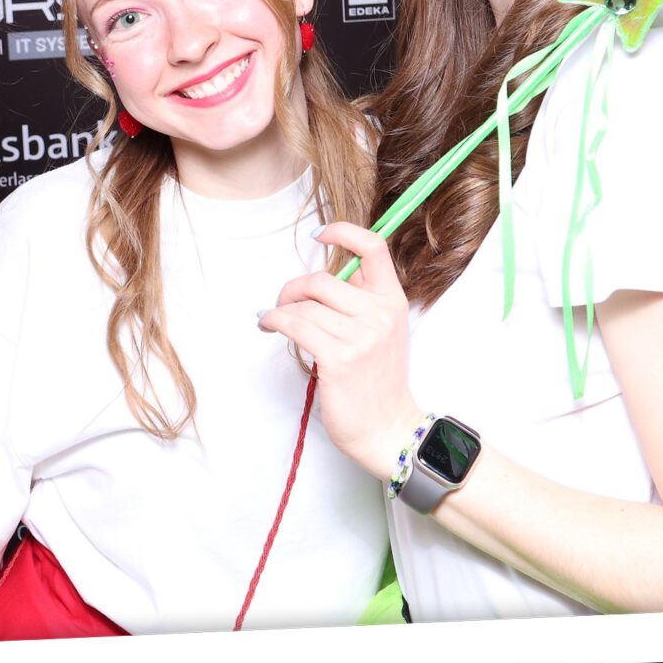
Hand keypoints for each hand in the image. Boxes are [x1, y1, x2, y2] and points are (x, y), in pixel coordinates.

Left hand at [258, 222, 419, 479]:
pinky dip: (274, 322)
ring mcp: (361, 337)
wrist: (387, 429)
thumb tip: (320, 278)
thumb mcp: (383, 332)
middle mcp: (380, 314)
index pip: (374, 247)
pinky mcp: (339, 359)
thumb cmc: (377, 382)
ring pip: (304, 306)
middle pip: (322, 280)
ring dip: (280, 311)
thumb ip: (361, 300)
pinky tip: (268, 326)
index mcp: (393, 301)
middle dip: (293, 289)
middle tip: (283, 303)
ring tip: (274, 321)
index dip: (343, 232)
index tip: (319, 236)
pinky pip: (294, 326)